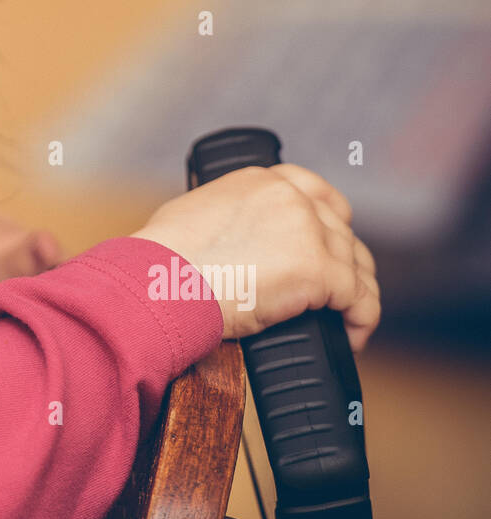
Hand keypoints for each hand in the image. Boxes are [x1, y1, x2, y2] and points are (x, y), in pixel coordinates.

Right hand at [131, 163, 380, 351]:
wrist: (158, 282)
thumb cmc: (162, 260)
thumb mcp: (198, 215)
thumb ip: (235, 217)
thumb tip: (243, 246)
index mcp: (260, 181)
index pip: (316, 191)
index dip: (330, 222)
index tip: (331, 247)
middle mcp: (290, 197)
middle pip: (341, 231)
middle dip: (344, 265)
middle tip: (337, 297)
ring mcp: (307, 230)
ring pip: (355, 265)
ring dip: (354, 296)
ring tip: (345, 323)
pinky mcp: (318, 269)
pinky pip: (359, 299)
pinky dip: (359, 322)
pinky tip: (350, 338)